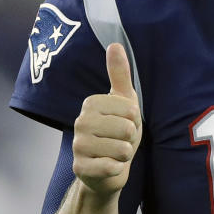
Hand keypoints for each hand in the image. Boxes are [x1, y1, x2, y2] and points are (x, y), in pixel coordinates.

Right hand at [72, 43, 142, 195]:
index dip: (135, 120)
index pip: (131, 110)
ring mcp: (78, 146)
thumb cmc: (118, 131)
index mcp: (91, 103)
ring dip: (125, 154)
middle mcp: (80, 122)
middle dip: (131, 139)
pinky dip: (117, 168)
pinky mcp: (80, 168)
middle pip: (127, 129)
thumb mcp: (124, 101)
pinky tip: (110, 166)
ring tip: (116, 153)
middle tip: (120, 140)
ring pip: (121, 150)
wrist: (108, 169)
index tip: (124, 123)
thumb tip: (114, 44)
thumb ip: (120, 74)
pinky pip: (111, 167)